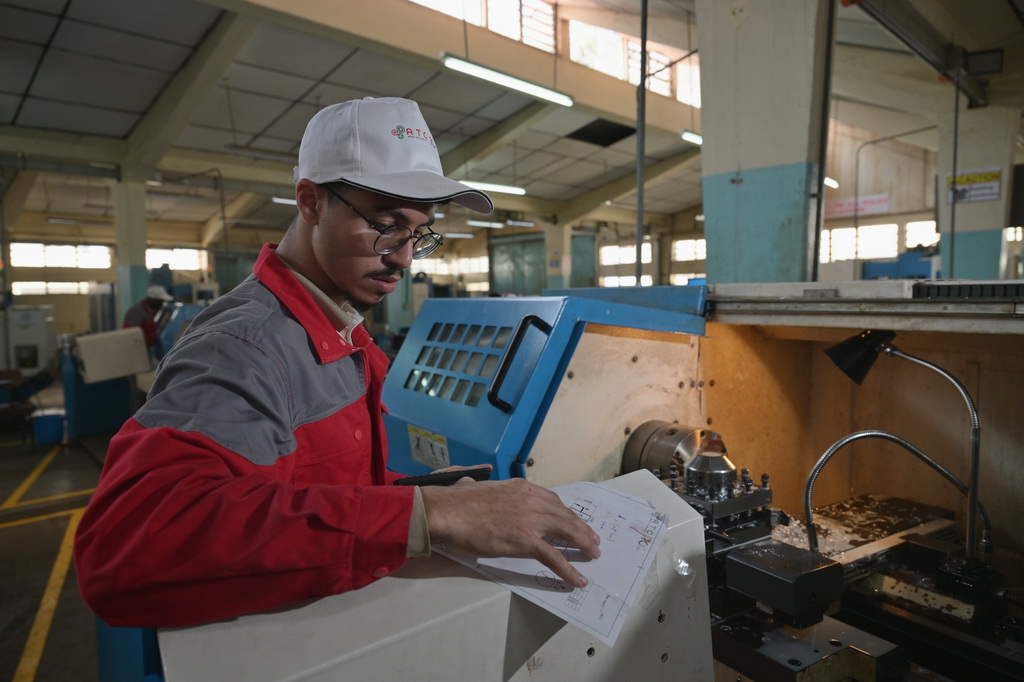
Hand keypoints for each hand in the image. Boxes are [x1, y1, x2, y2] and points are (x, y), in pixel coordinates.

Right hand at [420, 478, 600, 588]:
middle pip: (565, 514)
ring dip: (583, 544)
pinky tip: (578, 579)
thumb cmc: (455, 501)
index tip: (573, 520)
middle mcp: (531, 499)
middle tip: (592, 539)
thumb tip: (471, 485)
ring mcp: (531, 520)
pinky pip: (554, 557)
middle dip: (582, 528)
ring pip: (567, 532)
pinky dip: (569, 569)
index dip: (566, 512)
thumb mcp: (478, 486)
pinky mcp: (526, 540)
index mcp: (520, 487)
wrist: (447, 511)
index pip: (552, 500)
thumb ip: (485, 489)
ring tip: (593, 554)